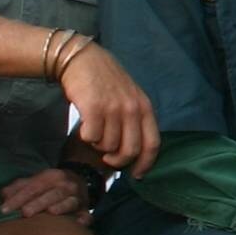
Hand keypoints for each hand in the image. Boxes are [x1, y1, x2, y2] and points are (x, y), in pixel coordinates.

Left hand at [0, 167, 89, 221]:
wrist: (79, 179)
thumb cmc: (50, 185)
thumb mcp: (35, 180)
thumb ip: (18, 187)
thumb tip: (3, 196)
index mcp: (52, 176)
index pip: (33, 187)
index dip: (18, 198)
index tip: (4, 210)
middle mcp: (66, 185)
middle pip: (52, 194)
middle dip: (38, 203)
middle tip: (25, 213)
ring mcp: (78, 197)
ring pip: (69, 202)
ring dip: (61, 207)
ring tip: (50, 213)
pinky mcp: (85, 209)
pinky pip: (86, 214)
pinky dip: (83, 219)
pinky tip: (78, 224)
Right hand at [61, 43, 161, 175]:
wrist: (83, 59)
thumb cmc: (105, 82)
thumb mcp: (129, 97)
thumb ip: (134, 120)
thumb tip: (133, 152)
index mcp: (145, 107)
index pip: (152, 143)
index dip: (146, 163)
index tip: (137, 175)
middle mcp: (132, 108)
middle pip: (130, 151)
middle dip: (117, 161)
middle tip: (107, 159)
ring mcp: (114, 108)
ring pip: (108, 146)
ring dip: (99, 145)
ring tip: (95, 131)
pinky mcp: (94, 107)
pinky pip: (91, 137)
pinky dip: (86, 137)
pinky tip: (85, 126)